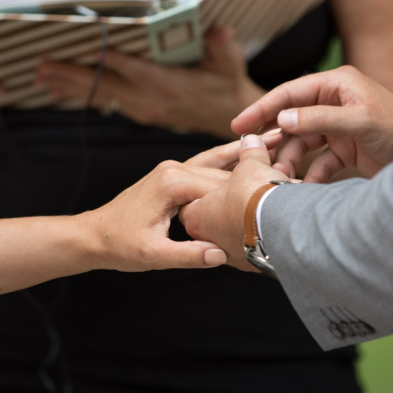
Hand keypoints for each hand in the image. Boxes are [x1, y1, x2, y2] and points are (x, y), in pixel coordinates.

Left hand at [35, 24, 263, 137]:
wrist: (228, 119)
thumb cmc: (227, 85)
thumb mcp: (229, 63)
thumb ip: (222, 46)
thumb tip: (219, 30)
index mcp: (168, 86)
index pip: (134, 69)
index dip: (109, 57)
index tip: (85, 46)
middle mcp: (149, 100)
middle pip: (105, 84)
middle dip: (72, 73)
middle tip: (43, 64)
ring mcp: (142, 109)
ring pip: (100, 94)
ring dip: (69, 85)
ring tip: (41, 75)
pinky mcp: (138, 112)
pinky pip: (105, 101)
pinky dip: (82, 93)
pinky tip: (59, 88)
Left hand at [80, 135, 278, 270]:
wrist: (94, 236)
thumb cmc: (118, 245)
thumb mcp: (151, 255)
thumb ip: (186, 255)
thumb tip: (219, 255)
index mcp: (172, 182)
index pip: (223, 186)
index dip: (253, 192)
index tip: (286, 195)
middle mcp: (174, 168)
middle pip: (225, 172)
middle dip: (258, 170)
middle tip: (299, 164)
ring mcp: (174, 169)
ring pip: (219, 161)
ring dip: (248, 154)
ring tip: (283, 137)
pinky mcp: (175, 176)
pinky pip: (208, 166)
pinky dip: (230, 161)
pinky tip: (252, 150)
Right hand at [232, 66, 392, 182]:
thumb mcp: (360, 121)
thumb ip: (319, 119)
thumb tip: (283, 119)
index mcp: (337, 85)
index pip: (291, 92)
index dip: (263, 108)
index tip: (239, 125)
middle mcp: (336, 102)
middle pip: (292, 119)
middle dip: (274, 140)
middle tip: (250, 155)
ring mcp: (340, 127)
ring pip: (303, 143)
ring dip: (290, 161)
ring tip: (279, 178)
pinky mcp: (347, 150)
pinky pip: (319, 162)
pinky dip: (310, 175)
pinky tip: (302, 187)